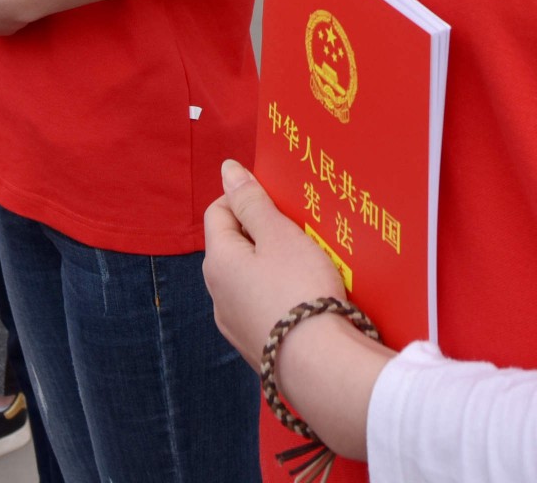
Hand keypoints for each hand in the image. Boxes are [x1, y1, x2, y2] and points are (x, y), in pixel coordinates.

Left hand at [205, 160, 386, 458]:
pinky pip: (263, 308)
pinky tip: (307, 298)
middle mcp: (216, 295)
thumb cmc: (300, 290)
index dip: (245, 197)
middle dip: (263, 233)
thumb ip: (252, 201)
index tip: (279, 200)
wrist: (320, 365)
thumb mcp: (279, 234)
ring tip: (308, 264)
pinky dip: (280, 295)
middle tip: (299, 230)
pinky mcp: (257, 347)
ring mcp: (235, 325)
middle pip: (233, 247)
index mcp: (217, 262)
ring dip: (272, 266)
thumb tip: (227, 170)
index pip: (218, 212)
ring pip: (249, 280)